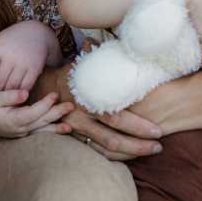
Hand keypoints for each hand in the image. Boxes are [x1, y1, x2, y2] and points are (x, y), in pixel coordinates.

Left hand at [0, 21, 58, 100]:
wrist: (38, 32)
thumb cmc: (13, 37)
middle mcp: (9, 57)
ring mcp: (23, 63)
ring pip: (12, 86)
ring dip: (6, 95)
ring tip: (2, 101)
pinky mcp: (35, 68)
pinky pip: (25, 86)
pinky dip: (20, 93)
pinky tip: (17, 97)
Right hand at [0, 89, 72, 137]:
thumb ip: (10, 96)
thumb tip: (25, 93)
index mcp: (13, 120)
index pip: (33, 112)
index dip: (45, 104)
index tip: (54, 94)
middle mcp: (21, 129)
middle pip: (42, 121)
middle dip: (57, 113)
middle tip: (71, 106)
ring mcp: (25, 133)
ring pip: (44, 130)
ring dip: (58, 128)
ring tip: (70, 127)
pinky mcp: (28, 134)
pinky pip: (43, 133)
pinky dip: (53, 132)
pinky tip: (65, 130)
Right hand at [41, 64, 162, 159]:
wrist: (42, 88)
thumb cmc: (71, 73)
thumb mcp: (85, 63)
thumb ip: (103, 56)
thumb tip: (125, 44)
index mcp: (88, 99)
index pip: (116, 117)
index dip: (138, 126)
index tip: (158, 131)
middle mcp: (82, 117)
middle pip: (113, 138)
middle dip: (138, 144)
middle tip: (159, 146)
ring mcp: (77, 130)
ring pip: (106, 148)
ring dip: (130, 153)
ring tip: (151, 151)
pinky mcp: (75, 137)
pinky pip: (97, 151)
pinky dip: (115, 156)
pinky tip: (131, 155)